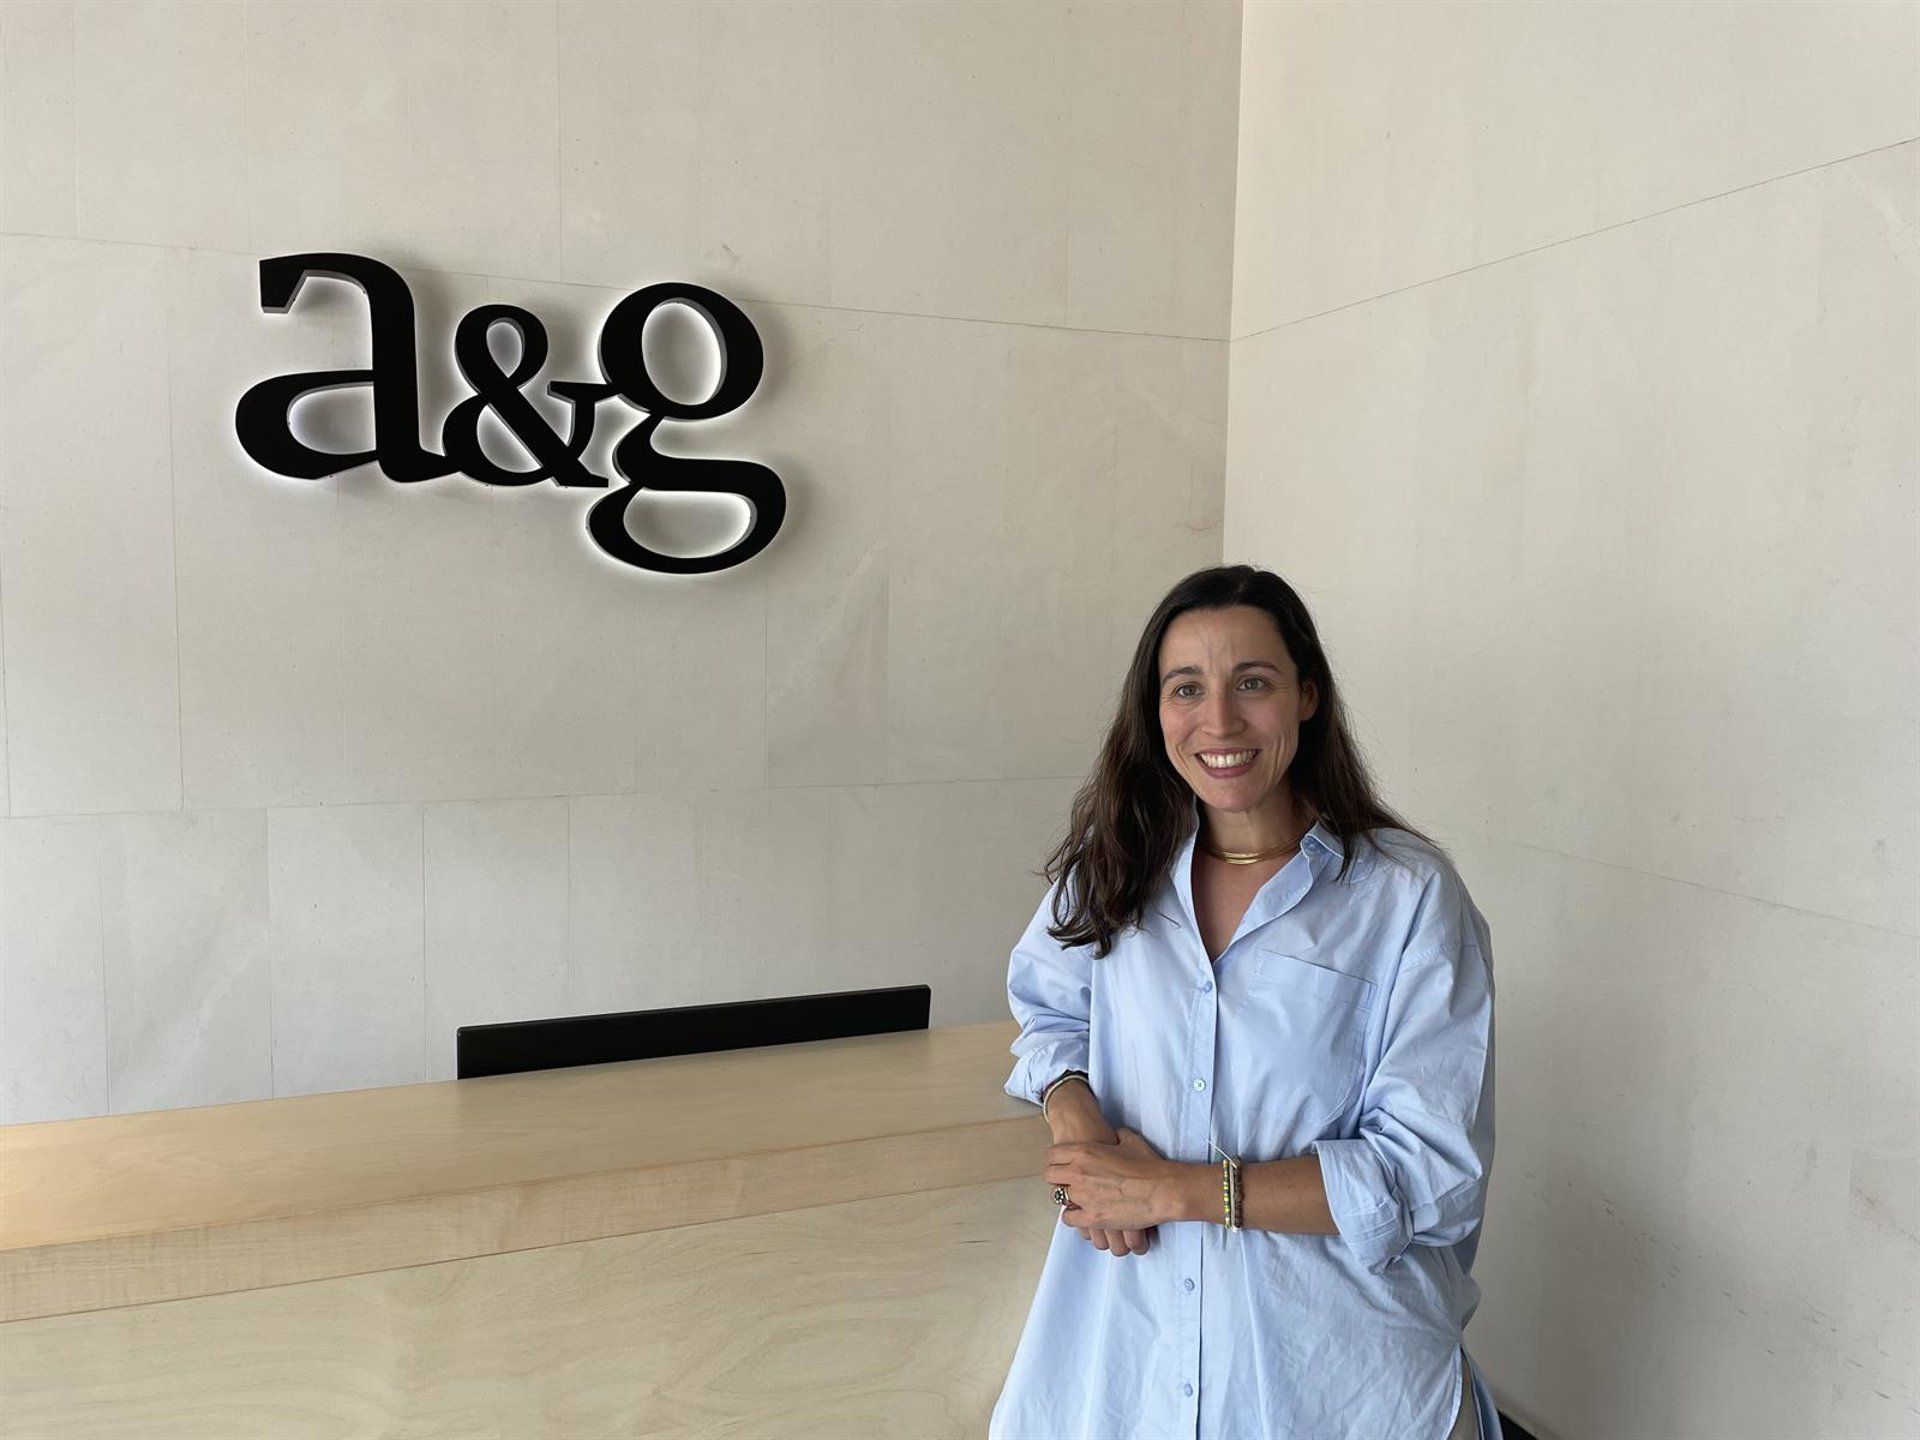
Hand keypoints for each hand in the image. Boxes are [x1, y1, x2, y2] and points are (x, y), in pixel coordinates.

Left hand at [1047, 1106, 1153, 1256]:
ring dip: (1067, 1198)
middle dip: (1058, 1179)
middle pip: (1050, 1175)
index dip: (1057, 1161)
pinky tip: (1083, 1214)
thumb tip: (1116, 1133)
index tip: (1062, 1166)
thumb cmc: (1149, 1166)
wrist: (1163, 1190)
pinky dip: (1074, 1217)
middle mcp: (1079, 1172)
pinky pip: (1069, 1218)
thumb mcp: (1130, 1140)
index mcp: (1085, 1151)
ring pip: (1058, 1198)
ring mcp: (1083, 1196)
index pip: (1053, 1155)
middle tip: (1068, 1183)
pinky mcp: (1092, 1217)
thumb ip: (1118, 1135)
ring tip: (1078, 1199)